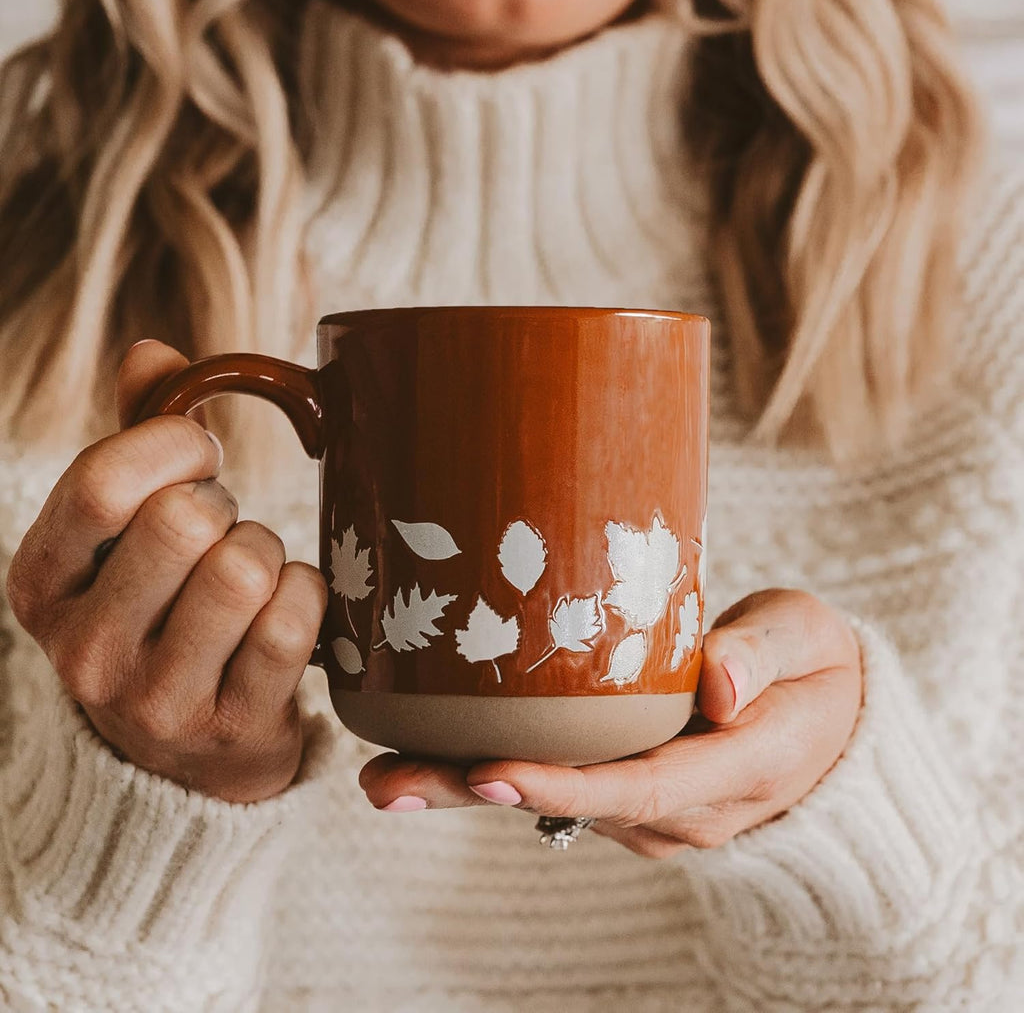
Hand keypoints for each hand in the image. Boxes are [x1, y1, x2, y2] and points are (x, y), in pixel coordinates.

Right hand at [6, 341, 326, 802]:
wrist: (186, 752)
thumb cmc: (160, 611)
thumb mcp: (121, 534)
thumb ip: (134, 442)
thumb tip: (154, 351)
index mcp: (44, 584)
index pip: (103, 483)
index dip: (174, 446)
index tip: (202, 454)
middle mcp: (86, 650)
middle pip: (184, 522)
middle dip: (226, 507)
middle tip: (225, 530)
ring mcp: (159, 699)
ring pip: (245, 568)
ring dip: (269, 552)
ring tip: (253, 574)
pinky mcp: (234, 727)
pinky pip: (294, 621)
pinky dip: (308, 594)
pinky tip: (289, 607)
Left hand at [359, 590, 861, 855]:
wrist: (832, 721)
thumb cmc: (817, 668)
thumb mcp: (810, 639)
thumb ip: (767, 653)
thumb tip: (720, 681)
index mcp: (737, 769)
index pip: (640, 786)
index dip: (561, 783)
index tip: (486, 769)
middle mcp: (685, 808)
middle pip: (572, 803)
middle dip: (475, 793)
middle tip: (386, 783)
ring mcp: (655, 810)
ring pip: (556, 800)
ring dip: (471, 784)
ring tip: (385, 768)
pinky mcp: (633, 794)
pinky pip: (562, 786)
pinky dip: (499, 770)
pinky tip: (437, 749)